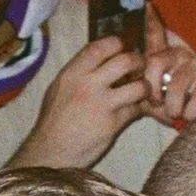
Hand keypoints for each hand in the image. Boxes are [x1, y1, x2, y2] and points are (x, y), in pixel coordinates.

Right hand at [9, 35, 145, 168]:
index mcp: (72, 74)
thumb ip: (80, 72)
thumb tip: (103, 58)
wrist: (51, 152)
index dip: (116, 43)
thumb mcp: (59, 88)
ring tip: (141, 90)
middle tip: (140, 66)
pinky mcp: (113, 123)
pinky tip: (133, 109)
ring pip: (138, 86)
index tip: (123, 46)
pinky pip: (136, 109)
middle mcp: (87, 85)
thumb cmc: (55, 120)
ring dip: (144, 87)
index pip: (100, 47)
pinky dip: (138, 108)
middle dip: (139, 61)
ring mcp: (102, 104)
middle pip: (125, 61)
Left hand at [140, 9, 195, 127]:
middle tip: (158, 105)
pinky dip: (192, 109)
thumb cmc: (170, 109)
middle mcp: (180, 54)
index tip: (146, 4)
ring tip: (175, 114)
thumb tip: (128, 69)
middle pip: (155, 63)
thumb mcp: (150, 99)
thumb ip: (139, 87)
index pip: (155, 33)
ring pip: (178, 82)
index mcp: (163, 57)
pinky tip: (190, 115)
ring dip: (173, 105)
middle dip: (153, 90)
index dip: (151, 19)